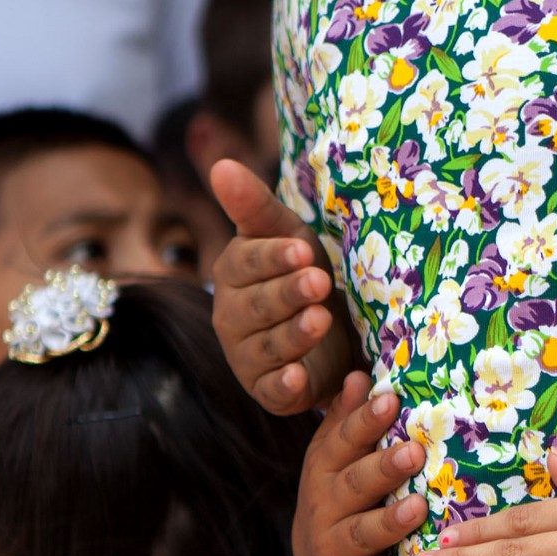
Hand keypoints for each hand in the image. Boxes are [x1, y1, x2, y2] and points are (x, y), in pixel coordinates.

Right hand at [208, 159, 355, 413]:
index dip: (274, 258)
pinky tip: (301, 379)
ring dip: (295, 334)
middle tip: (320, 282)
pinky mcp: (269, 390)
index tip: (303, 250)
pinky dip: (286, 385)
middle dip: (289, 294)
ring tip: (322, 320)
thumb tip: (221, 165)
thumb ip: (254, 206)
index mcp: (234, 273)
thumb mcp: (287, 235)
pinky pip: (273, 390)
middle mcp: (233, 316)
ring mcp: (248, 356)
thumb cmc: (305, 272)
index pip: (247, 264)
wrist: (335, 332)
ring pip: (268, 346)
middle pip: (258, 305)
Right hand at [295, 371, 426, 555]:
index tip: (390, 401)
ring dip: (389, 521)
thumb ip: (348, 422)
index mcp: (325, 469)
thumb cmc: (343, 502)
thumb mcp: (337, 461)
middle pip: (354, 484)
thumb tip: (356, 374)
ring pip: (360, 532)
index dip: (365, 422)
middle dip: (383, 468)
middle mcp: (324, 505)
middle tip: (414, 452)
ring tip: (417, 507)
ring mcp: (330, 546)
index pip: (344, 441)